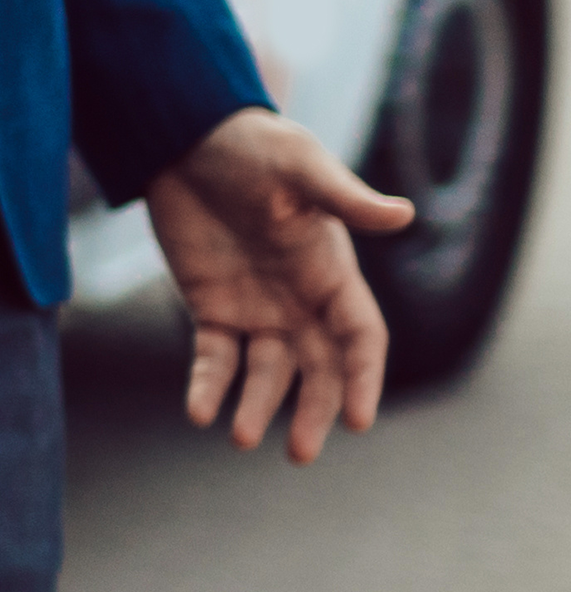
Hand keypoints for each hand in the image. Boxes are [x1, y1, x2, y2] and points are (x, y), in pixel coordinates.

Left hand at [142, 107, 412, 462]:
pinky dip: (208, 386)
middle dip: (314, 410)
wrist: (189, 137)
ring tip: (240, 439)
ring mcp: (257, 307)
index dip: (362, 378)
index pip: (360, 338)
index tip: (357, 419)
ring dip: (258, 407)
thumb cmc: (256, 147)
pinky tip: (198, 412)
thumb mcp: (302, 166)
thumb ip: (345, 198)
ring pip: (267, 373)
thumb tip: (403, 215)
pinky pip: (214, 358)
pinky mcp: (211, 307)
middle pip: (318, 369)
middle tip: (302, 454)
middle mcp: (301, 300)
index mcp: (334, 273)